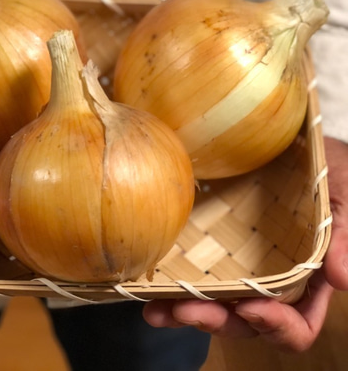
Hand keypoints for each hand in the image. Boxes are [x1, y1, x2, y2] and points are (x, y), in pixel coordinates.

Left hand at [143, 136, 347, 351]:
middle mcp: (267, 283)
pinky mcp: (208, 250)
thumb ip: (342, 235)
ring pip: (212, 306)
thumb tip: (343, 280)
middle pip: (244, 322)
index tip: (251, 307)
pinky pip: (189, 278)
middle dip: (216, 320)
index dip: (276, 326)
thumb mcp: (339, 197)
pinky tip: (144, 288)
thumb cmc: (324, 172)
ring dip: (184, 312)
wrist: (290, 145)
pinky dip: (168, 289)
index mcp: (305, 281)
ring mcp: (235, 268)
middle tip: (185, 310)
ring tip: (155, 310)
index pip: (297, 325)